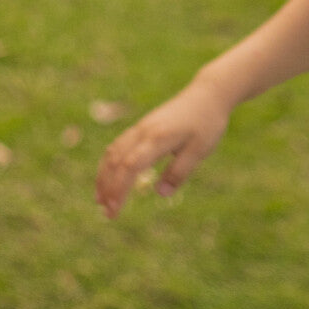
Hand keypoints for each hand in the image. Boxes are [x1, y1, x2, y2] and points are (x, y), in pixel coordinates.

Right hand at [95, 79, 230, 218]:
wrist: (207, 94)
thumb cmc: (207, 123)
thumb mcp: (200, 150)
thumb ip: (179, 172)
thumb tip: (160, 194)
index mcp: (157, 139)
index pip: (130, 167)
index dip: (119, 190)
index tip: (114, 210)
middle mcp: (143, 132)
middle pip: (115, 161)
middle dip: (107, 188)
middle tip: (106, 213)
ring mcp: (140, 128)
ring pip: (112, 152)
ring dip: (104, 176)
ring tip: (100, 200)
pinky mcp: (141, 127)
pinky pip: (118, 145)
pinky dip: (109, 163)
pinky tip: (108, 177)